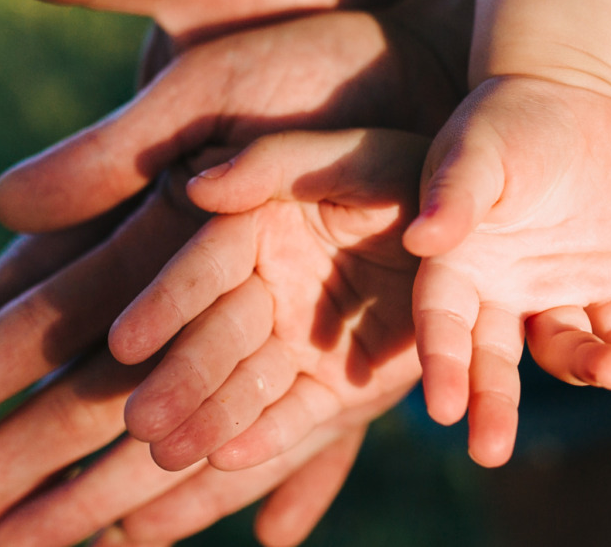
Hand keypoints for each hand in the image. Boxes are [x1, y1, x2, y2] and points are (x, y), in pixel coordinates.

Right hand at [0, 2, 468, 544]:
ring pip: (168, 425)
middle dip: (6, 456)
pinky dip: (240, 480)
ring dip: (98, 491)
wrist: (419, 70)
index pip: (32, 310)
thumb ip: (116, 156)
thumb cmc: (301, 62)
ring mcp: (262, 331)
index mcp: (145, 226)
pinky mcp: (338, 357)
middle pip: (80, 387)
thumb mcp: (203, 92)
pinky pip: (279, 434)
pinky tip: (170, 536)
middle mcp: (193, 294)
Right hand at [110, 129, 427, 471]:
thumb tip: (196, 188)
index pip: (202, 268)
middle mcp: (266, 290)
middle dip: (179, 382)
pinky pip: (300, 416)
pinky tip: (229, 461)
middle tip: (140, 422)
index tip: (127, 342)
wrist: (483, 211)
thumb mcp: (345, 150)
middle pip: (216, 340)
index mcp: (254, 229)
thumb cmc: (406, 168)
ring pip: (246, 387)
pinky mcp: (338, 387)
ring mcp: (299, 343)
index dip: (164, 304)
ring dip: (207, 421)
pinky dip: (269, 439)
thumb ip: (271, 163)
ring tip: (166, 455)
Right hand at [403, 76, 610, 467]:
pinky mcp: (606, 279)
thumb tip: (425, 241)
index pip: (442, 325)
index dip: (442, 367)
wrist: (572, 91)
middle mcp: (498, 288)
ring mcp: (553, 287)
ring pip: (565, 348)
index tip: (444, 410)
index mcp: (455, 263)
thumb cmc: (507, 117)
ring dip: (586, 367)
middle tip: (491, 452)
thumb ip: (453, 195)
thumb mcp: (476, 151)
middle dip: (493, 405)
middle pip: (492, 359)